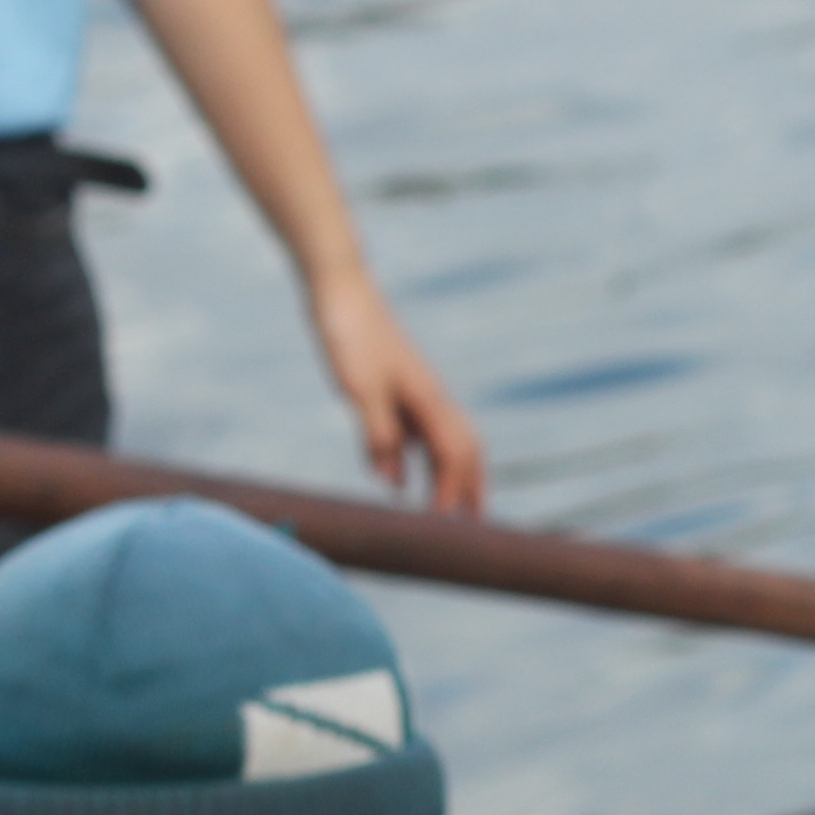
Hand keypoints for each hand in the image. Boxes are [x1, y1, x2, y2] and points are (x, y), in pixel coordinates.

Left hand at [309, 270, 485, 512]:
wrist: (341, 290)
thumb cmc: (350, 335)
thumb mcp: (359, 389)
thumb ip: (378, 435)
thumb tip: (392, 481)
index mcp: (428, 400)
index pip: (453, 456)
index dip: (451, 491)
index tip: (441, 523)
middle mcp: (430, 398)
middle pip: (465, 451)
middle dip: (471, 487)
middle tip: (473, 524)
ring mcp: (415, 392)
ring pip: (443, 442)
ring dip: (447, 475)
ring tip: (443, 507)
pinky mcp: (395, 387)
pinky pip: (414, 431)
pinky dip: (414, 458)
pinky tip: (394, 475)